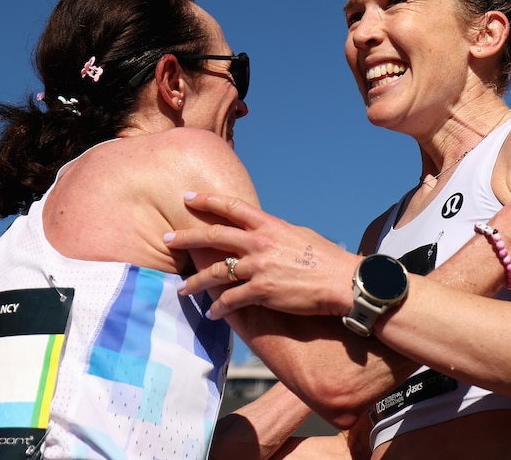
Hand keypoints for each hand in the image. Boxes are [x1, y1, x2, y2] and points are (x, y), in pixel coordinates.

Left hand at [165, 194, 359, 319]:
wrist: (343, 281)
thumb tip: (265, 233)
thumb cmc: (327, 259)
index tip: (188, 197)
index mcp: (270, 225)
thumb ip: (276, 233)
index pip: (232, 207)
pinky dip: (219, 307)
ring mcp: (259, 267)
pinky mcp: (262, 291)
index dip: (207, 200)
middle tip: (167, 238)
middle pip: (214, 236)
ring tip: (182, 289)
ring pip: (216, 272)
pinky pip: (231, 299)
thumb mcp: (299, 235)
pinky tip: (212, 313)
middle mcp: (260, 243)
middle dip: (187, 237)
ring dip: (195, 282)